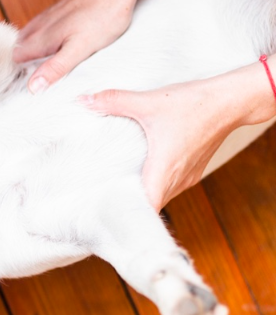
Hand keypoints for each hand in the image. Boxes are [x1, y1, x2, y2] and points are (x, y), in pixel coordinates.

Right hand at [14, 0, 136, 92]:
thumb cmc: (103, 15)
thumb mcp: (80, 49)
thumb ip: (55, 68)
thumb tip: (33, 87)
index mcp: (40, 38)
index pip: (16, 61)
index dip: (23, 75)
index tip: (36, 87)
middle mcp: (39, 27)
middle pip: (21, 51)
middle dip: (28, 65)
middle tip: (47, 79)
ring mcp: (47, 18)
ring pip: (31, 41)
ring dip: (38, 54)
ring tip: (55, 65)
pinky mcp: (58, 13)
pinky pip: (44, 32)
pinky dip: (48, 42)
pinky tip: (64, 46)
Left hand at [81, 60, 275, 209]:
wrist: (231, 101)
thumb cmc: (194, 104)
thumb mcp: (149, 102)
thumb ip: (114, 101)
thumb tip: (83, 100)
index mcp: (164, 171)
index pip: (145, 209)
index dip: (126, 214)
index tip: (106, 211)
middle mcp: (177, 180)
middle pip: (149, 205)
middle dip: (128, 205)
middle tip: (101, 201)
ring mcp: (187, 176)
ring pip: (160, 196)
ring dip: (142, 194)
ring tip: (116, 189)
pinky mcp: (193, 169)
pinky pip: (170, 185)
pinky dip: (154, 184)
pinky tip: (140, 172)